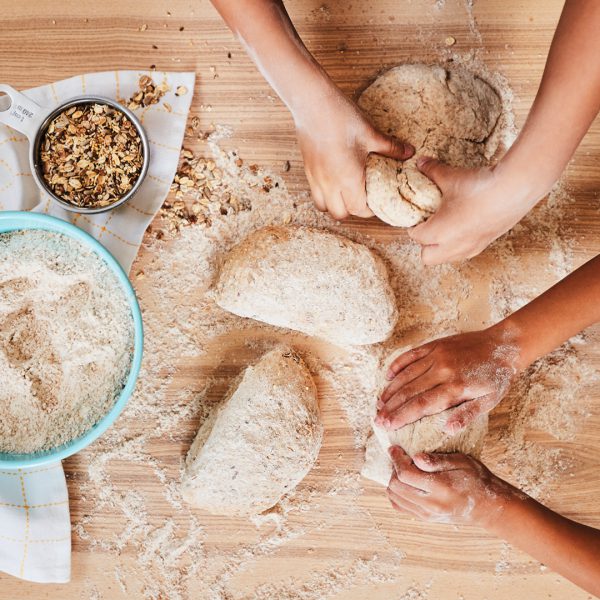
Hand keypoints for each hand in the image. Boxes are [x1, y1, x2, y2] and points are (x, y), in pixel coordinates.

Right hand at [295, 91, 413, 219]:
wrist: (313, 103)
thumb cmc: (342, 118)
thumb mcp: (370, 134)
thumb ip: (390, 148)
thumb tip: (409, 152)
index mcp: (348, 179)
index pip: (359, 209)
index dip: (370, 209)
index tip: (377, 200)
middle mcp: (329, 184)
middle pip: (340, 213)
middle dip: (352, 210)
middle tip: (363, 197)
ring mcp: (316, 178)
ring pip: (324, 206)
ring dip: (335, 204)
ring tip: (345, 192)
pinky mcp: (307, 170)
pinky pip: (315, 192)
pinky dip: (325, 193)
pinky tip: (334, 179)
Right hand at [376, 325, 521, 431]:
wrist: (504, 345)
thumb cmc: (497, 377)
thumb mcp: (489, 401)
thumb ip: (467, 415)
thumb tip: (447, 430)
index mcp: (456, 387)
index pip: (421, 405)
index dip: (402, 416)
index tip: (388, 426)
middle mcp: (442, 370)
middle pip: (409, 391)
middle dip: (391, 407)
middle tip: (377, 419)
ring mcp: (437, 355)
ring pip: (406, 374)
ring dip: (391, 389)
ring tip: (379, 403)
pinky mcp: (435, 345)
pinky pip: (410, 355)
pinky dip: (397, 365)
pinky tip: (388, 377)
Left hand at [386, 446, 517, 525]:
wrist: (488, 507)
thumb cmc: (476, 479)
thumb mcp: (461, 461)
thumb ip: (437, 460)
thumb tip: (415, 457)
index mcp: (440, 487)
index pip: (405, 474)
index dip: (396, 458)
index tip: (395, 448)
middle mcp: (431, 504)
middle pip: (396, 486)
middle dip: (393, 468)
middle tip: (401, 457)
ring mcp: (427, 514)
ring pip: (395, 497)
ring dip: (393, 481)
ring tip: (404, 469)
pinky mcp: (425, 518)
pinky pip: (400, 507)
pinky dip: (396, 493)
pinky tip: (405, 483)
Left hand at [408, 158, 539, 264]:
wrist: (514, 190)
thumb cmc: (478, 186)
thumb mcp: (450, 177)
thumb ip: (432, 170)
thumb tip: (420, 162)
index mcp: (438, 233)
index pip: (416, 236)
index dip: (413, 226)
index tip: (416, 217)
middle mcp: (452, 246)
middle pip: (427, 257)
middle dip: (424, 244)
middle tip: (428, 226)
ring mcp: (470, 247)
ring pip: (447, 258)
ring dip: (442, 248)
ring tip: (445, 229)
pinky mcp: (485, 244)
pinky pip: (465, 253)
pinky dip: (460, 245)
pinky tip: (465, 228)